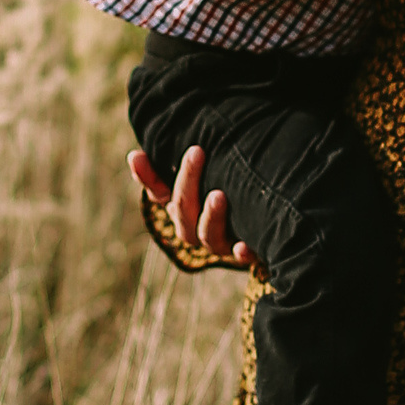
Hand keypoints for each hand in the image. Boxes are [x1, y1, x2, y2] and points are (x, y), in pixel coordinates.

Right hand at [128, 145, 256, 272]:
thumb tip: (141, 148)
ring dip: (210, 217)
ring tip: (218, 195)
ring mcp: (218, 242)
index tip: (138, 154)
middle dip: (186, 181)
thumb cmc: (231, 179)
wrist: (267, 215)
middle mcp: (194, 226)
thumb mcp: (209, 162)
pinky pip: (241, 257)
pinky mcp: (245, 251)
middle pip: (182, 210)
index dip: (147, 176)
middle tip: (196, 152)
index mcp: (181, 205)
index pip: (158, 191)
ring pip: (206, 236)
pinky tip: (245, 246)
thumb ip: (186, 149)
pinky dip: (242, 253)